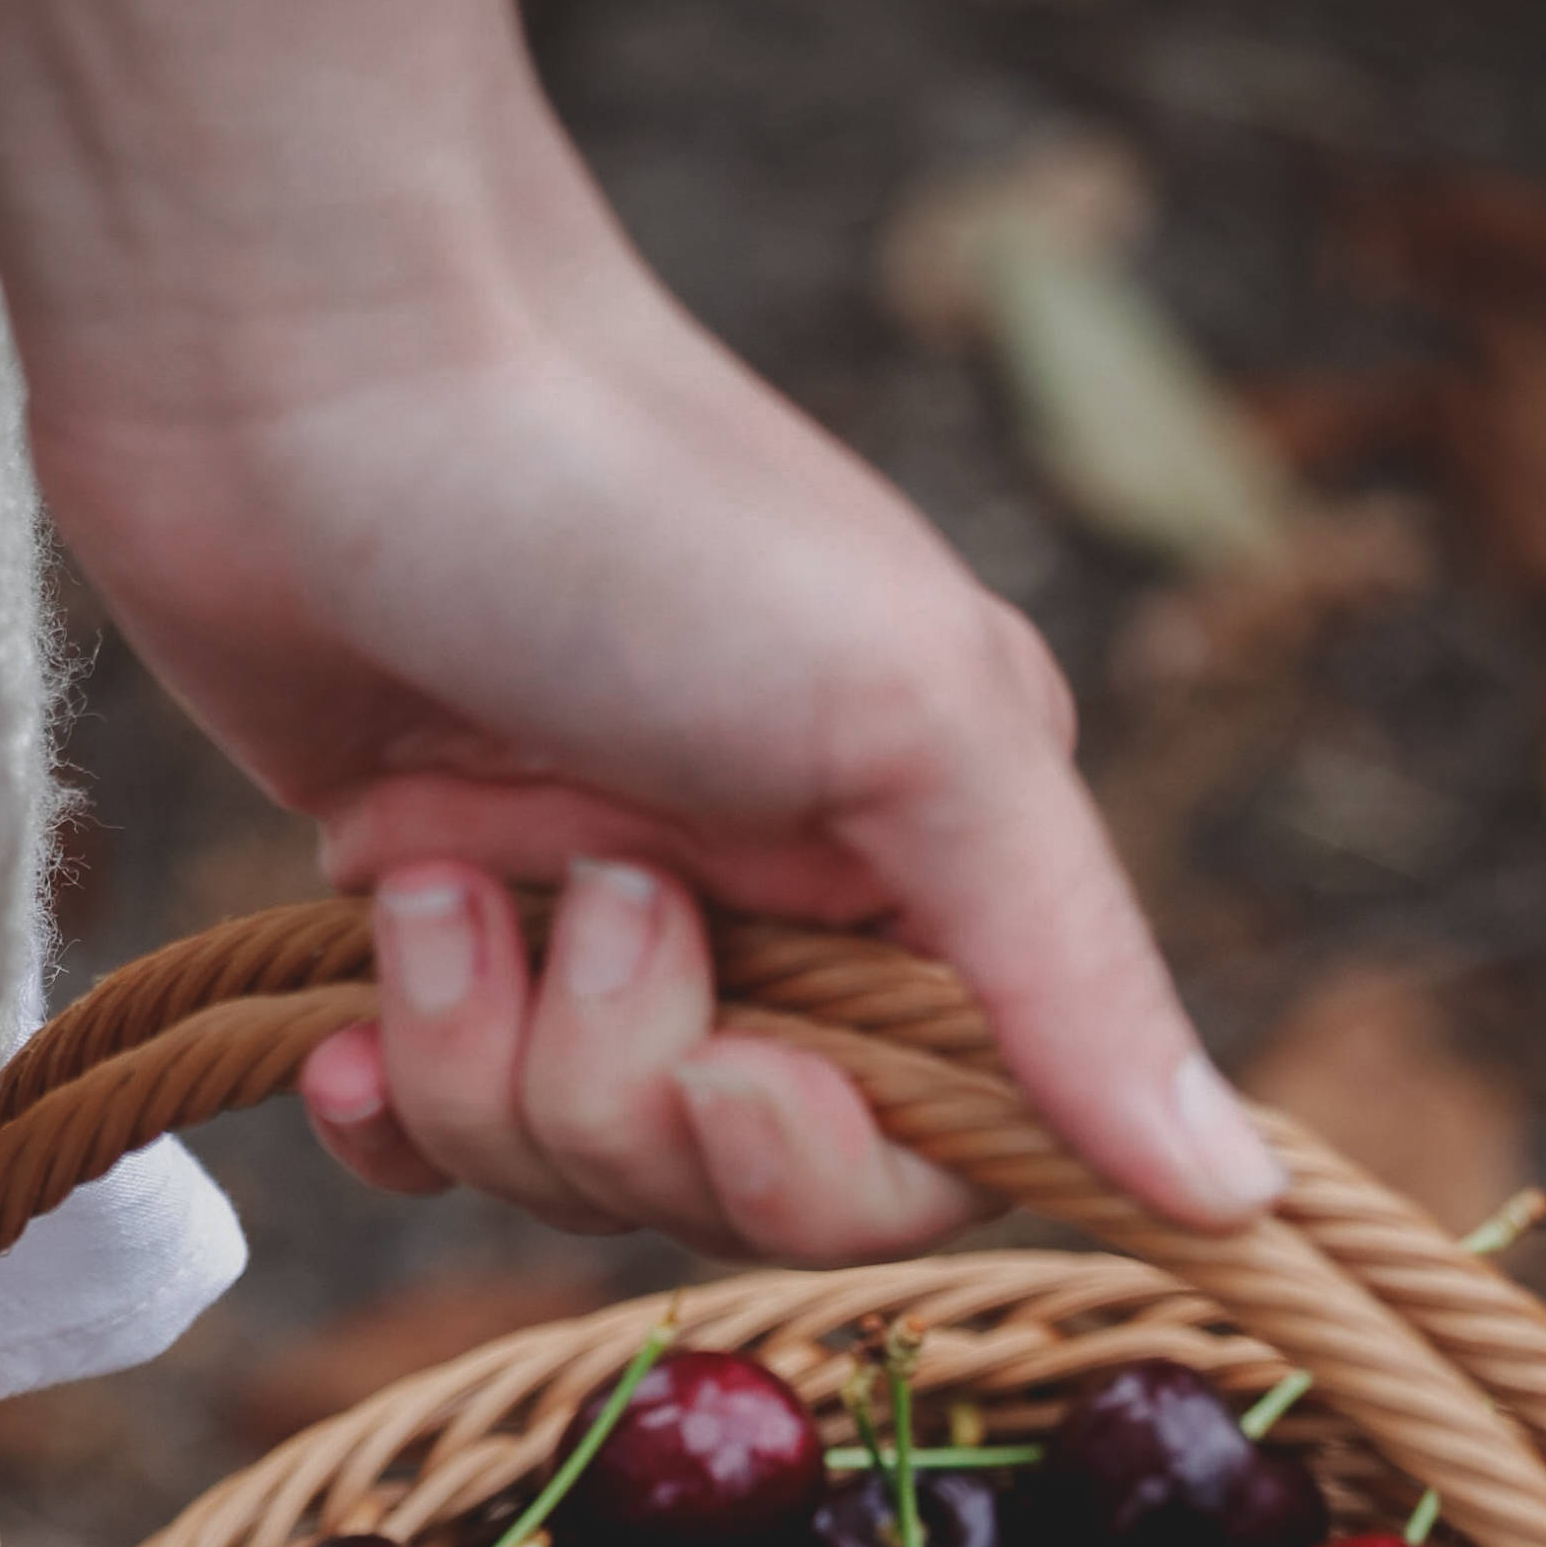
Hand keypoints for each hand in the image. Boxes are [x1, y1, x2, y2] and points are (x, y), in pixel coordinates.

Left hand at [52, 288, 1285, 1263]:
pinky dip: (385, 1107)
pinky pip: (424, 1142)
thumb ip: (1070, 972)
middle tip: (590, 904)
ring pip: (559, 1170)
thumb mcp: (913, 724)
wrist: (308, 352)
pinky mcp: (422, 928)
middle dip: (629, 1098)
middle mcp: (764, 914)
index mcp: (923, 871)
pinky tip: (342, 1024)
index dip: (816, 1173)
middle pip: (723, 1191)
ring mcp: (583, 925)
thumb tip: (1237, 1194)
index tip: (736, 1080)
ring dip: (484, 1056)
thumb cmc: (637, 506)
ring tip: (444, 877)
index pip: (920, 1169)